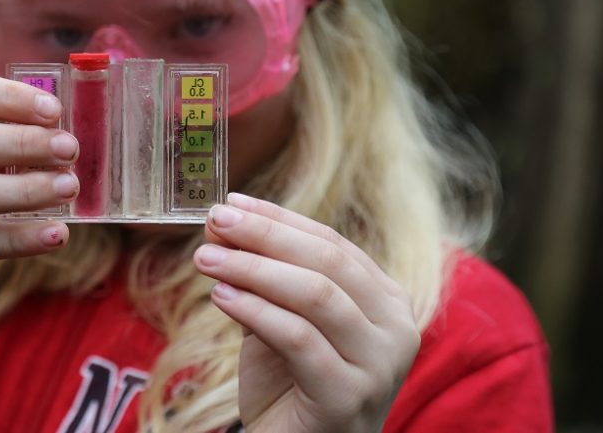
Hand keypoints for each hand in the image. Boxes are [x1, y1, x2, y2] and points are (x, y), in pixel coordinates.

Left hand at [195, 193, 419, 432]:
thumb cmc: (289, 388)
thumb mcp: (275, 321)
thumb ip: (258, 276)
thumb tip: (222, 221)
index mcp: (386, 302)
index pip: (332, 244)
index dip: (279, 219)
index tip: (231, 203)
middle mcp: (396, 330)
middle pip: (328, 262)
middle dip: (265, 235)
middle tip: (216, 220)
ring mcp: (379, 366)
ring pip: (316, 295)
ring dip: (253, 269)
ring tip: (206, 258)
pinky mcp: (349, 398)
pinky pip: (299, 339)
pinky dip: (256, 311)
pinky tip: (221, 297)